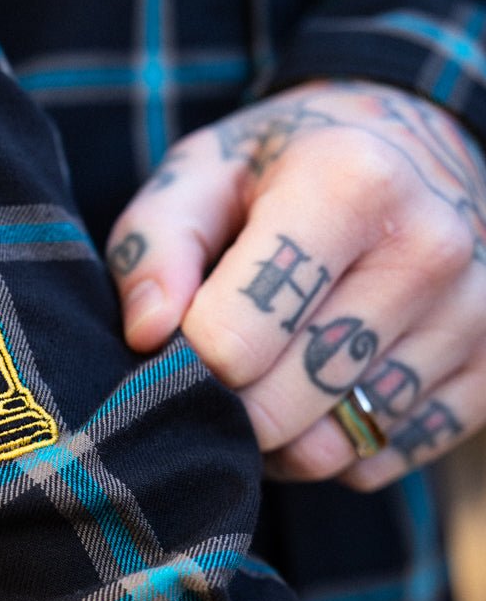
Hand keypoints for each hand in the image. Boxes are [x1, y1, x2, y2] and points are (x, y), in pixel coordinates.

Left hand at [105, 80, 485, 489]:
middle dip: (223, 409)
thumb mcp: (199, 174)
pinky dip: (337, 448)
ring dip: (277, 439)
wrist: (407, 142)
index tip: (171, 347)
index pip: (235, 340)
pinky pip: (389, 458)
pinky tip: (317, 398)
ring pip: (337, 444)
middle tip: (204, 378)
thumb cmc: (280, 164)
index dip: (182, 361)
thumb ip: (154, 247)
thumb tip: (147, 335)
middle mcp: (428, 248)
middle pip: (283, 405)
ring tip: (257, 384)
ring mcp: (475, 311)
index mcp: (347, 186)